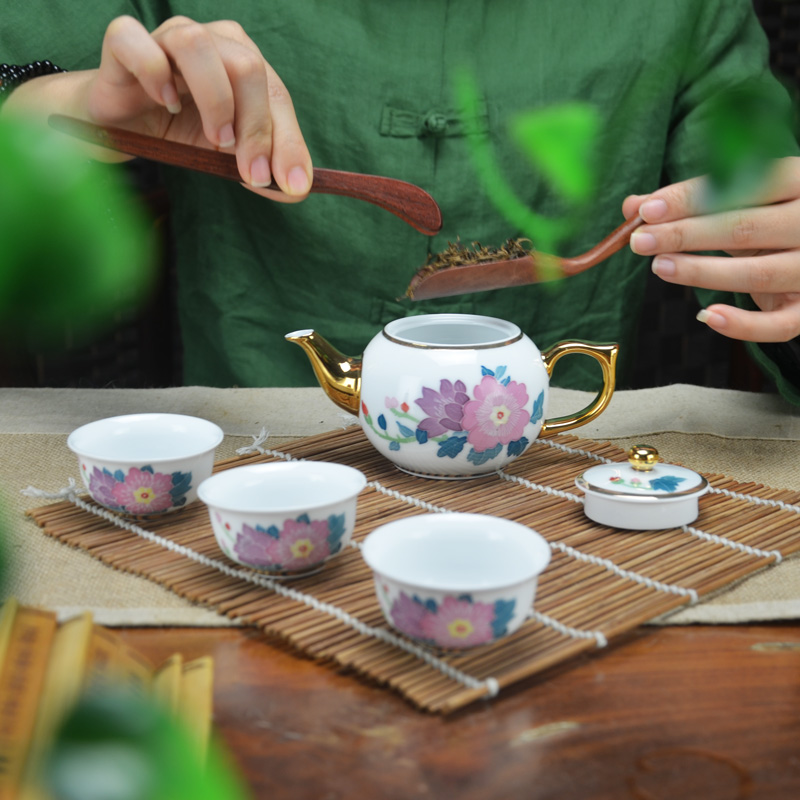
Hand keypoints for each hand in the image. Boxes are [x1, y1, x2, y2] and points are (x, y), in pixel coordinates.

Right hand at [88, 15, 311, 199]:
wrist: (121, 128)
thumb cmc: (180, 131)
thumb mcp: (228, 154)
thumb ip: (261, 166)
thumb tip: (295, 189)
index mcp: (243, 61)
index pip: (277, 95)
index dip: (288, 141)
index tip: (292, 184)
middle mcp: (210, 41)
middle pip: (247, 67)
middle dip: (256, 127)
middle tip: (252, 172)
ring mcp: (165, 36)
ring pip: (197, 44)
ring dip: (214, 98)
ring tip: (216, 138)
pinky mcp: (122, 44)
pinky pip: (136, 42)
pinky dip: (154, 71)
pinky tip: (165, 102)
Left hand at [622, 156, 799, 342]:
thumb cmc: (769, 220)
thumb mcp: (738, 204)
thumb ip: (688, 203)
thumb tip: (632, 207)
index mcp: (798, 181)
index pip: (743, 185)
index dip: (691, 198)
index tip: (646, 211)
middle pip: (744, 228)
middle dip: (685, 234)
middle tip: (640, 241)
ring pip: (757, 274)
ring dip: (701, 272)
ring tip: (659, 267)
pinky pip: (780, 325)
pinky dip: (743, 324)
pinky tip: (707, 316)